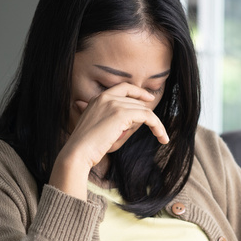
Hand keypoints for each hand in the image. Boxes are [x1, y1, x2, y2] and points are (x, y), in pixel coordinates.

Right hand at [49, 83, 168, 198]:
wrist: (78, 152)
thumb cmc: (88, 147)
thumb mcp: (100, 130)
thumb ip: (113, 122)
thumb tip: (130, 123)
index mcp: (98, 99)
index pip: (123, 87)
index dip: (138, 91)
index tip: (149, 98)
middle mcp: (106, 98)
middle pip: (137, 102)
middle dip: (148, 116)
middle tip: (158, 130)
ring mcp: (114, 104)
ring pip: (144, 110)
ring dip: (156, 124)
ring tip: (163, 138)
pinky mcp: (122, 114)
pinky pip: (148, 117)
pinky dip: (157, 126)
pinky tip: (162, 137)